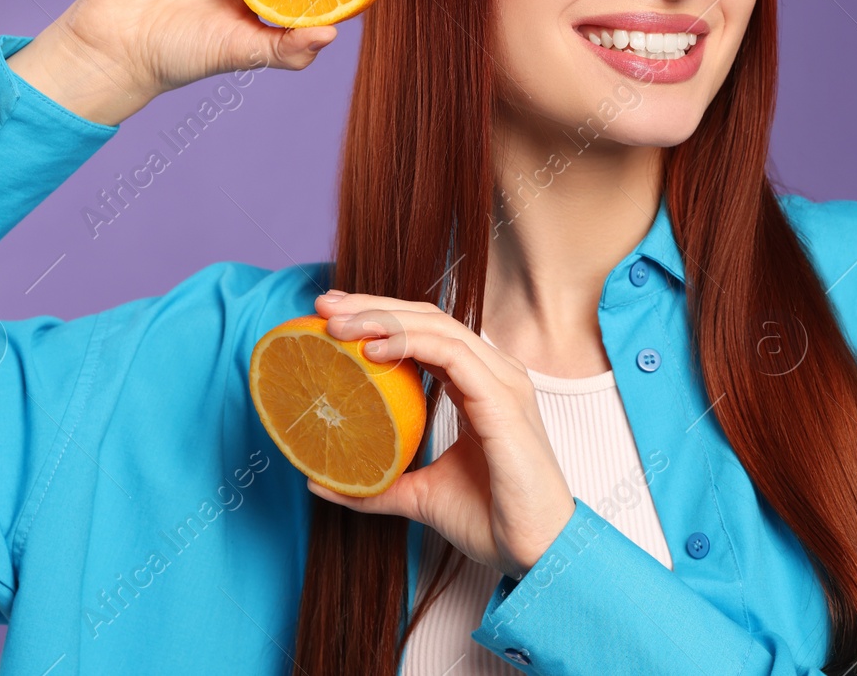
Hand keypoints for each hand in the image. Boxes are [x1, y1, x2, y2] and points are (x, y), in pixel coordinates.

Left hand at [308, 290, 577, 580]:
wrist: (535, 551)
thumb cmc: (491, 519)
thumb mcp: (419, 496)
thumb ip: (375, 484)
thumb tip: (321, 482)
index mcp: (479, 386)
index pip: (426, 334)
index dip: (381, 319)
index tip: (331, 318)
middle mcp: (493, 374)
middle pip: (429, 320)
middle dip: (375, 306)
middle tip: (325, 305)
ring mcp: (501, 383)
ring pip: (439, 327)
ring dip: (385, 319)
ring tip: (339, 325)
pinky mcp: (502, 400)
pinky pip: (453, 355)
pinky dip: (412, 343)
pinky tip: (375, 350)